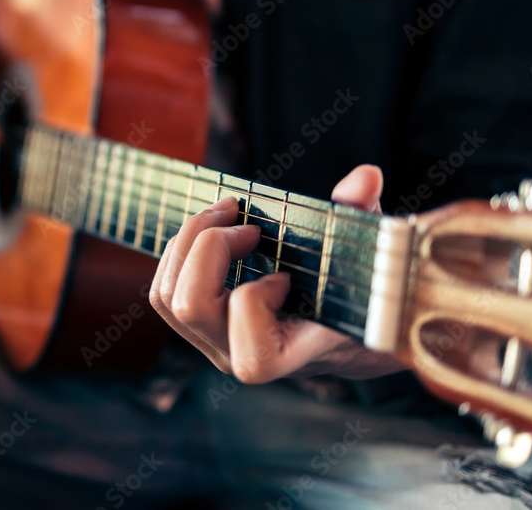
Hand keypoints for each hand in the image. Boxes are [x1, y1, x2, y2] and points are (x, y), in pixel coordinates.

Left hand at [149, 165, 405, 382]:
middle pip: (190, 307)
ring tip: (228, 215)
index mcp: (290, 355)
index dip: (256, 300)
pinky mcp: (199, 325)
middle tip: (243, 220)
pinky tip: (217, 228)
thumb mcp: (369, 256)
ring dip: (188, 241)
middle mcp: (241, 356)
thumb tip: (366, 176)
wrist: (347, 333)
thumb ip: (362, 216)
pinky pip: (162, 291)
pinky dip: (180, 248)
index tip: (285, 274)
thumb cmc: (360, 293)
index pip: (251, 354)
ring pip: (166, 297)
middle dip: (208, 247)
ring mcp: (215, 342)